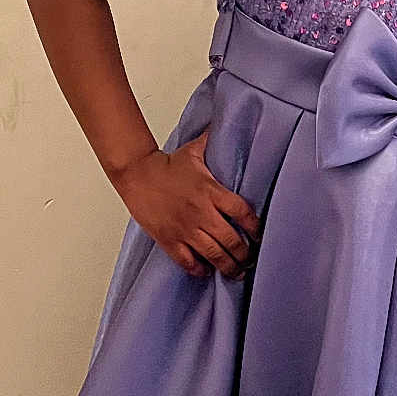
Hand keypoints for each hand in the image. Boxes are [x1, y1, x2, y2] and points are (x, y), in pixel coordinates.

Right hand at [113, 132, 260, 279]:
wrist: (137, 175)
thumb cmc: (167, 165)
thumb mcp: (195, 150)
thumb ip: (216, 141)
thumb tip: (232, 124)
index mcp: (211, 192)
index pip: (242, 213)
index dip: (255, 227)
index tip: (259, 234)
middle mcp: (201, 213)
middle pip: (231, 240)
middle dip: (244, 254)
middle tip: (250, 259)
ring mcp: (185, 229)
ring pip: (213, 255)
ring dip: (228, 267)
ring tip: (236, 271)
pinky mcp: (169, 239)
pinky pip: (187, 261)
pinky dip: (199, 269)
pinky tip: (206, 271)